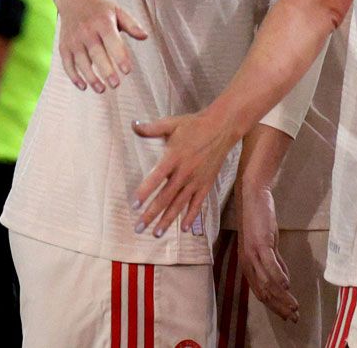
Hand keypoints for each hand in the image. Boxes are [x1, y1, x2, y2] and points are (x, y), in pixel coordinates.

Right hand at [54, 0, 144, 91]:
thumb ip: (132, 24)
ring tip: (102, 89)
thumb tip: (145, 36)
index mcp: (102, 22)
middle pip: (96, 53)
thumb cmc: (101, 8)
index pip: (112, 41)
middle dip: (105, 70)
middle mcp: (86, 31)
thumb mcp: (118, 10)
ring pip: (81, 61)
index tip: (127, 71)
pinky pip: (67, 63)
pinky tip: (83, 86)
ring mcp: (73, 39)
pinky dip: (73, 76)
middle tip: (115, 85)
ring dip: (90, 77)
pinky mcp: (64, 46)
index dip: (119, 56)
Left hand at [131, 111, 238, 237]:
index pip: (156, 178)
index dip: (145, 192)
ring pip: (179, 204)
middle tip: (138, 228)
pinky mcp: (206, 183)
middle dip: (151, 214)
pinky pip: (197, 203)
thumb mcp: (172, 123)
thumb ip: (151, 128)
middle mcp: (184, 172)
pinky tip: (183, 228)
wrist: (223, 127)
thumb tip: (133, 125)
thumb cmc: (194, 125)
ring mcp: (196, 180)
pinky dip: (191, 216)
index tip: (134, 205)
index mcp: (173, 157)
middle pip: (165, 197)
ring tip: (156, 233)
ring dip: (167, 220)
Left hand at [238, 185, 298, 322]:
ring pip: (267, 283)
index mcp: (248, 266)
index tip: (288, 315)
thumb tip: (285, 281)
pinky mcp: (260, 244)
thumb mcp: (268, 244)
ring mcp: (253, 255)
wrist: (253, 197)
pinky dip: (279, 277)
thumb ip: (276, 263)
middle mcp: (247, 264)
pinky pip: (270, 265)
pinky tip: (288, 285)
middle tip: (294, 317)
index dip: (275, 306)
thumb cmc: (260, 219)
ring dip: (282, 297)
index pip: (261, 293)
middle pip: (264, 293)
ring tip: (295, 306)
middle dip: (279, 307)